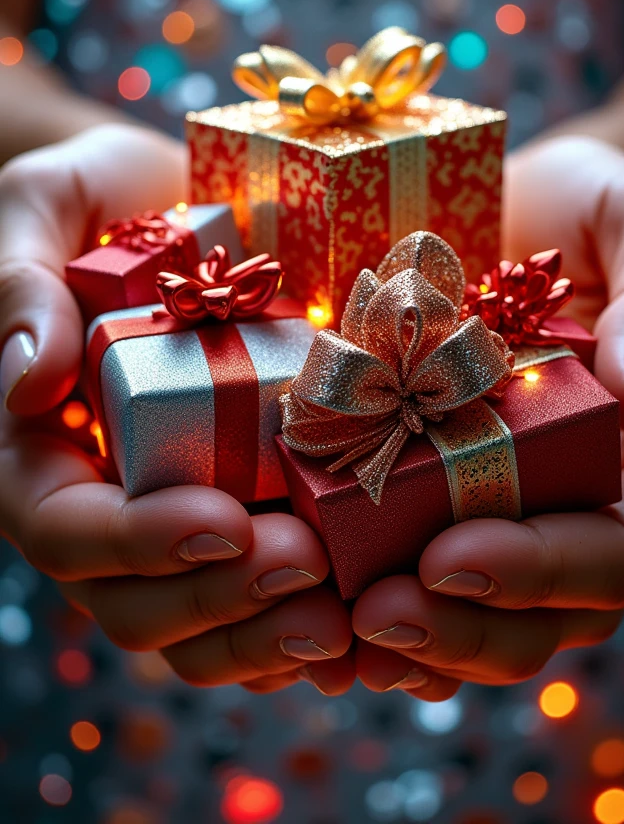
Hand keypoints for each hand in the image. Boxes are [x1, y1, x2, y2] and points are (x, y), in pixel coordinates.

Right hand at [0, 127, 352, 693]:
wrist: (180, 202)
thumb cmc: (98, 203)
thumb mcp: (44, 212)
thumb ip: (21, 288)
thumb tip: (25, 383)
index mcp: (45, 451)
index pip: (67, 531)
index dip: (136, 545)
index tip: (220, 524)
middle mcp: (110, 501)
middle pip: (137, 602)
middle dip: (220, 603)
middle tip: (309, 572)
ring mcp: (181, 514)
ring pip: (205, 624)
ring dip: (271, 636)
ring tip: (351, 618)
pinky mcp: (248, 507)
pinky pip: (268, 598)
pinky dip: (309, 624)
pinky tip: (374, 619)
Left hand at [352, 137, 623, 698]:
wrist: (515, 208)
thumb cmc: (594, 210)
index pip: (617, 553)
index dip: (543, 571)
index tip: (453, 556)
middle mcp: (581, 504)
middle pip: (545, 615)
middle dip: (463, 630)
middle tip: (376, 611)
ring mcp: (509, 506)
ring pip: (479, 618)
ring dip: (411, 639)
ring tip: (335, 629)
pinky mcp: (440, 493)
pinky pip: (414, 572)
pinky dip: (367, 600)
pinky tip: (313, 605)